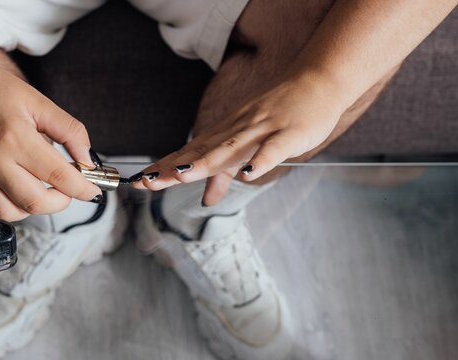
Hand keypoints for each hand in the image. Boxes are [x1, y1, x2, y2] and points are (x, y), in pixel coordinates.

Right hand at [0, 57, 101, 220]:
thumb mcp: (38, 101)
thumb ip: (68, 131)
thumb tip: (87, 159)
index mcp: (15, 138)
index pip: (58, 176)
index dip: (82, 188)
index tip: (91, 189)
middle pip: (36, 202)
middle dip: (61, 202)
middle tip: (68, 189)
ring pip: (11, 213)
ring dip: (34, 208)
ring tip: (43, 190)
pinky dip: (9, 207)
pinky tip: (19, 190)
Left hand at [133, 73, 346, 204]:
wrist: (317, 81)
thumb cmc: (282, 114)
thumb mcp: (247, 146)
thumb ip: (225, 174)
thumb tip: (207, 200)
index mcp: (225, 135)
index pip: (189, 153)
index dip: (165, 167)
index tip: (139, 180)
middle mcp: (236, 131)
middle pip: (200, 152)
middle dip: (173, 168)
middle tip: (146, 181)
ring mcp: (261, 130)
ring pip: (229, 149)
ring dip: (204, 163)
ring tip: (181, 176)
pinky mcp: (288, 134)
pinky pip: (272, 149)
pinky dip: (259, 160)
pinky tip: (247, 174)